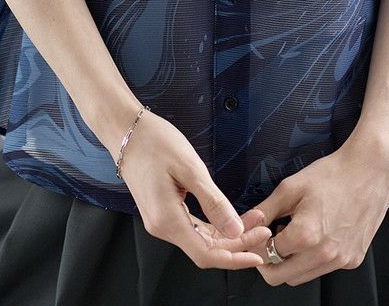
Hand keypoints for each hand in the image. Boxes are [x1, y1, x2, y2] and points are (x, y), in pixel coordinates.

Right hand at [118, 109, 272, 270]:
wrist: (126, 130)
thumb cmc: (155, 142)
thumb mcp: (190, 168)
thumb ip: (214, 202)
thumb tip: (236, 230)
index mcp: (167, 220)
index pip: (207, 254)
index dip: (236, 257)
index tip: (259, 252)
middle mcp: (161, 227)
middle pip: (206, 249)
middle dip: (237, 242)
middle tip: (262, 226)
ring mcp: (160, 221)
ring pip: (200, 239)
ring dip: (227, 234)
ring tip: (252, 220)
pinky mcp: (162, 211)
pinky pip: (192, 227)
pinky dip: (213, 226)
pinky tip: (228, 217)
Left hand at [244, 137, 388, 286]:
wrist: (371, 171)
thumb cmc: (333, 174)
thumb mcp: (291, 187)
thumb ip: (264, 211)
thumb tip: (243, 225)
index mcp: (305, 236)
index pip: (267, 258)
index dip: (256, 246)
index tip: (256, 236)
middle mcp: (324, 254)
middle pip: (281, 277)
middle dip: (269, 261)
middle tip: (269, 238)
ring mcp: (341, 260)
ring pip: (302, 276)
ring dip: (291, 262)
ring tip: (293, 232)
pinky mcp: (353, 260)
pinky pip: (323, 269)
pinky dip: (312, 258)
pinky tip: (314, 233)